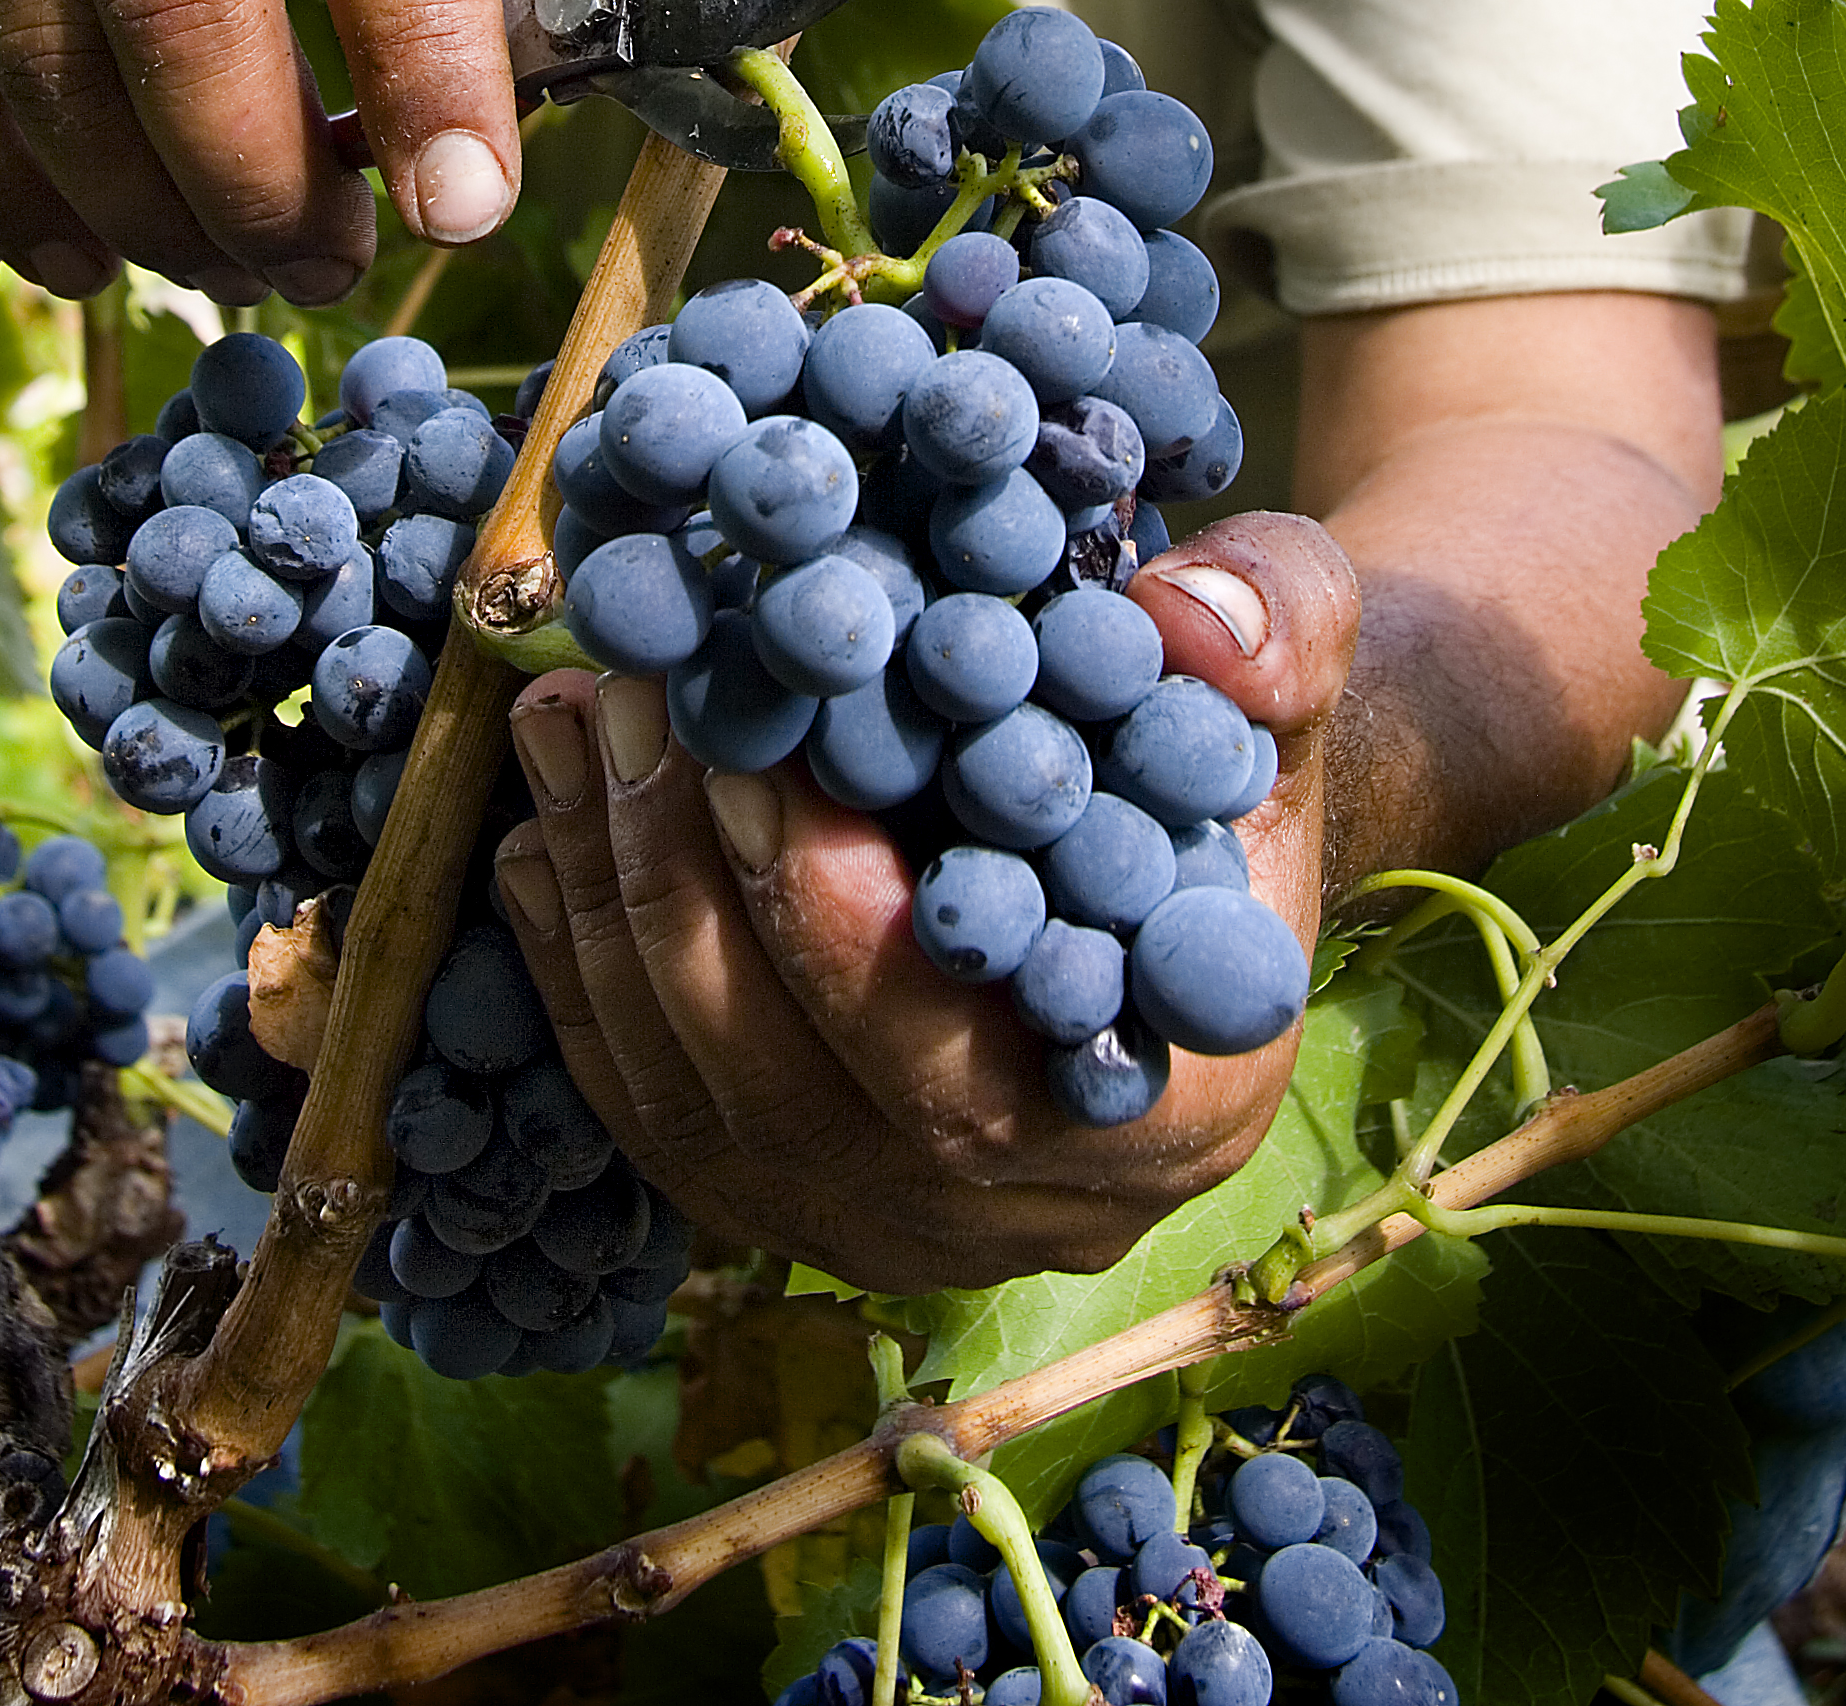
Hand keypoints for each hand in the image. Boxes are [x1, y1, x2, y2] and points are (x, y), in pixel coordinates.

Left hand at [490, 511, 1361, 1289]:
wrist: (1179, 834)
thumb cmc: (1225, 742)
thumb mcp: (1297, 663)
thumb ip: (1282, 630)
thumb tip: (1191, 616)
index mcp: (1165, 1112)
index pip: (962, 1067)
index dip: (834, 920)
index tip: (754, 748)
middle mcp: (1020, 1216)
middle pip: (797, 1094)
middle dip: (688, 883)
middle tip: (634, 695)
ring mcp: (881, 1229)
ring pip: (695, 1101)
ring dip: (612, 897)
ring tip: (574, 711)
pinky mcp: (775, 1202)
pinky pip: (637, 1103)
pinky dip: (575, 958)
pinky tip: (548, 812)